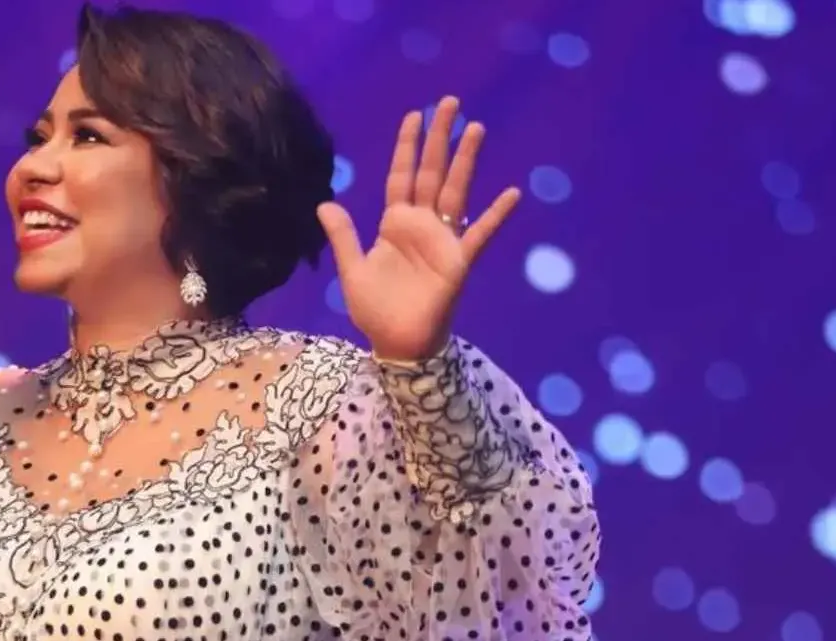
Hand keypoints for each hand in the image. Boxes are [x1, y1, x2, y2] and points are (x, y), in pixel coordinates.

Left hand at [317, 97, 520, 361]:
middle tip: (449, 102)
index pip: (401, 176)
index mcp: (394, 223)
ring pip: (455, 191)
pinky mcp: (458, 261)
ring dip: (465, 161)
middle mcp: (421, 224)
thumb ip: (343, 236)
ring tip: (476, 129)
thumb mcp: (352, 269)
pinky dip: (495, 215)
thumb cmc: (375, 309)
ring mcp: (442, 240)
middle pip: (431, 172)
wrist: (396, 343)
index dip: (407, 146)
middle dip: (439, 138)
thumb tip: (324, 202)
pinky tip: (511, 193)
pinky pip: (479, 234)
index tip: (414, 115)